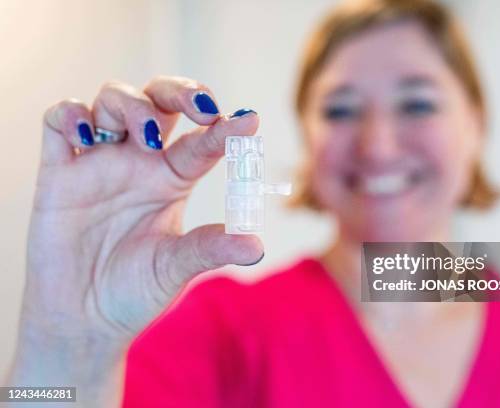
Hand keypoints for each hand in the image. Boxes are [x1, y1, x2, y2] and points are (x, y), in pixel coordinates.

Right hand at [22, 76, 262, 345]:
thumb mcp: (175, 267)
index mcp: (174, 179)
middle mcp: (140, 161)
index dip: (226, 127)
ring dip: (132, 105)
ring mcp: (99, 161)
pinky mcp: (58, 171)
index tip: (250, 122)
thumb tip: (257, 246)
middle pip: (160, 99)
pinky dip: (72, 115)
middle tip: (200, 108)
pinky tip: (87, 137)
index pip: (203, 140)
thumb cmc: (134, 291)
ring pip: (113, 98)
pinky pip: (58, 120)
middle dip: (180, 91)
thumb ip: (211, 249)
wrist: (82, 319)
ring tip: (145, 138)